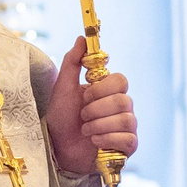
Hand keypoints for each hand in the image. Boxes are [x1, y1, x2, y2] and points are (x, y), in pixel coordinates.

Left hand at [46, 36, 136, 176]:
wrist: (58, 149)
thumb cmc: (61, 119)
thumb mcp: (63, 88)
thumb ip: (73, 62)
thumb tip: (82, 38)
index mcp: (109, 91)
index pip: (121, 80)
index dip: (102, 89)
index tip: (84, 96)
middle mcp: (122, 107)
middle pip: (123, 100)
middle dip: (96, 110)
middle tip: (82, 116)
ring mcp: (127, 127)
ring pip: (125, 119)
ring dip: (98, 125)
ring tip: (85, 130)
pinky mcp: (128, 146)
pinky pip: (128, 138)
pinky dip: (107, 139)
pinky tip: (95, 142)